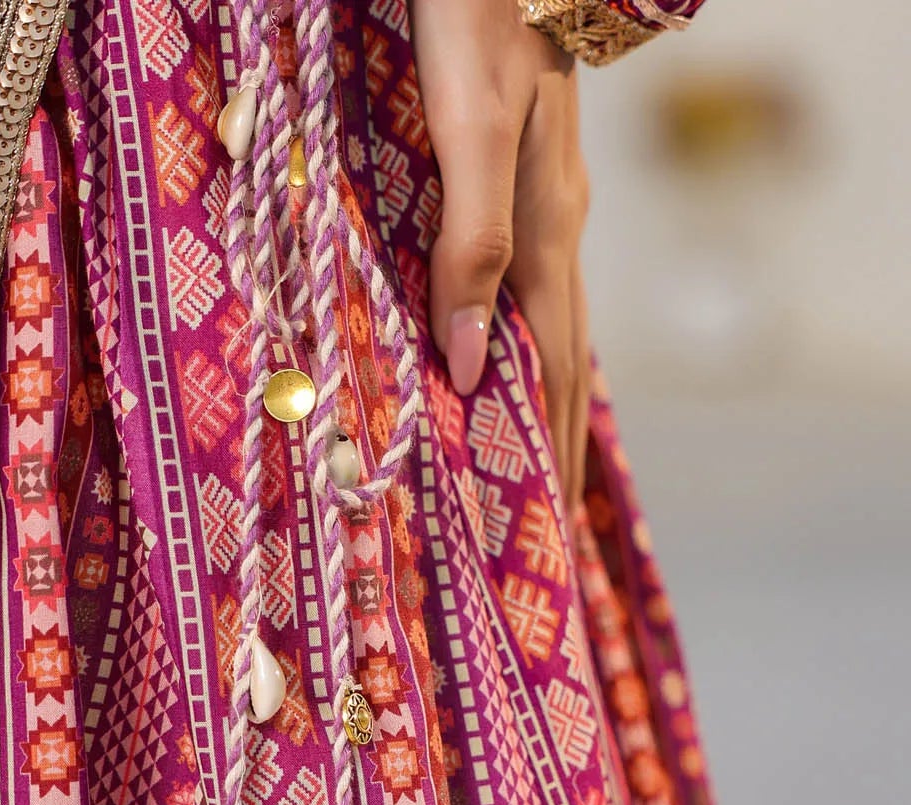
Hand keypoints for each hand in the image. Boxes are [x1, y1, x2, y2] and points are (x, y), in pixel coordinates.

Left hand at [411, 0, 591, 507]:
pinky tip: (505, 347)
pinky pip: (528, 282)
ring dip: (544, 394)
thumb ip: (471, 243)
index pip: (553, 369)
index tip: (552, 528)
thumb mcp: (471, 133)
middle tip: (555, 519)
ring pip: (550, 320)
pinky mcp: (524, 173)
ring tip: (536, 456)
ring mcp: (545, 200)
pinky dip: (522, 336)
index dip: (551, 448)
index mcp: (547, 231)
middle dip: (559, 441)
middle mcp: (556, 225)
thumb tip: (466, 363)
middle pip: (563, 356)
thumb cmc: (477, 21)